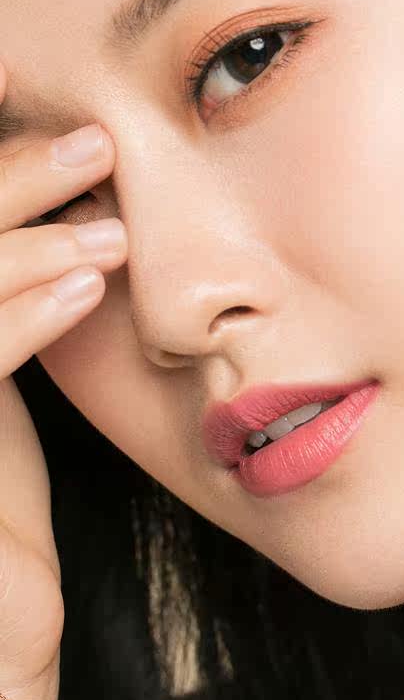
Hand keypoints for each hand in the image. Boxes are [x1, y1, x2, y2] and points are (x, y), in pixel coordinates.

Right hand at [0, 58, 126, 694]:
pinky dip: (16, 313)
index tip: (62, 147)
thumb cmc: (4, 557)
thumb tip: (61, 256)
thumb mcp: (0, 436)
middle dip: (0, 181)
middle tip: (84, 142)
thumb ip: (6, 342)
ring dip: (16, 230)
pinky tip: (81, 282)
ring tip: (97, 196)